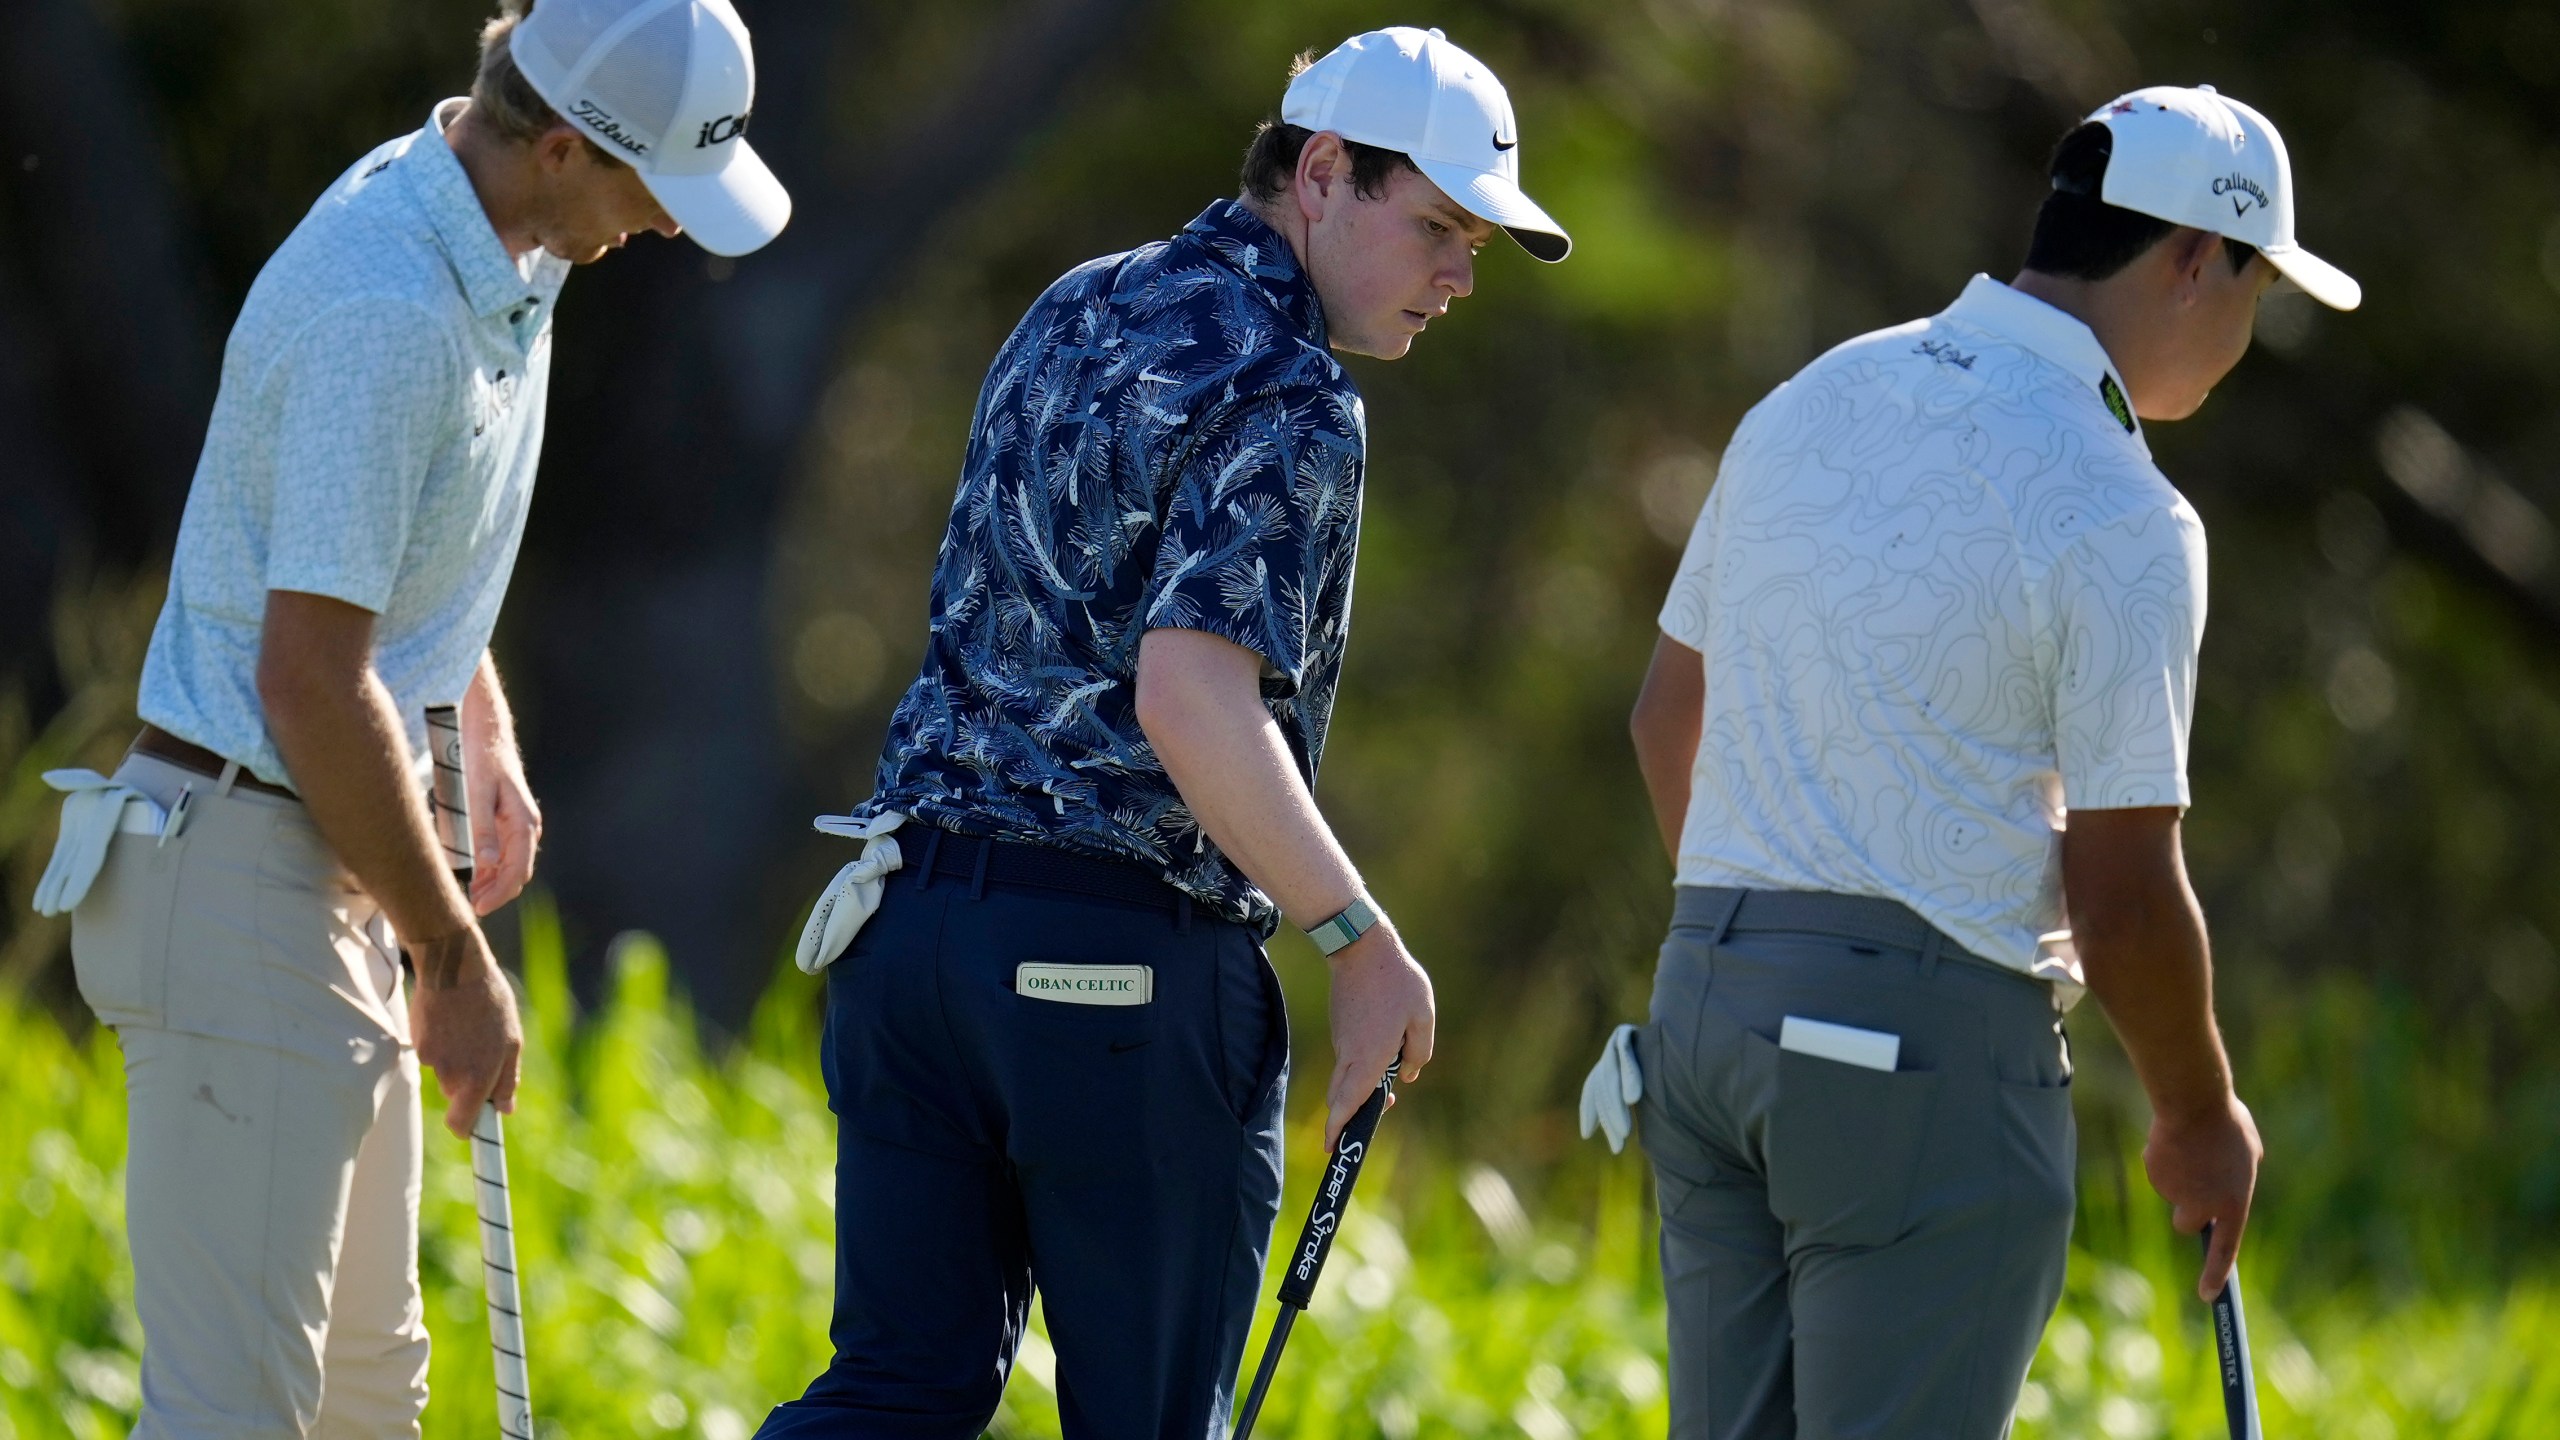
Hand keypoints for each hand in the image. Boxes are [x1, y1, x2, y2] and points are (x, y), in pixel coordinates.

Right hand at [407, 926, 524, 1137]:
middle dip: (467, 1082)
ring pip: (444, 1073)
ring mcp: (432, 1059)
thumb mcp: (512, 1039)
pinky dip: (440, 1043)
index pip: (462, 1123)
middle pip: (456, 1095)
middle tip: (481, 1050)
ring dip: (455, 1059)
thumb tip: (505, 1109)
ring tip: (467, 1028)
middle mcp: (452, 1073)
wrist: (453, 967)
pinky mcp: (417, 1043)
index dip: (466, 1131)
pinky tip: (450, 1020)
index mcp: (479, 1076)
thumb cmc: (490, 1003)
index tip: (470, 1133)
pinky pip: (431, 1054)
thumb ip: (507, 1078)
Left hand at [463, 716, 540, 915]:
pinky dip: (492, 868)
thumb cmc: (482, 761)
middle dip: (497, 892)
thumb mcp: (477, 796)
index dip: (499, 893)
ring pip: (512, 864)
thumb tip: (488, 865)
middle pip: (517, 872)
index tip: (478, 908)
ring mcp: (519, 824)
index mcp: (524, 823)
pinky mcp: (509, 820)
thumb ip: (483, 831)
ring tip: (471, 895)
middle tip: (471, 906)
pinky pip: (505, 852)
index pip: (517, 871)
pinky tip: (475, 875)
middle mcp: (527, 827)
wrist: (487, 733)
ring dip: (494, 882)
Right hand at [1322, 922, 1434, 1150]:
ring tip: (1390, 1090)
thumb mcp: (1422, 1015)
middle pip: (1340, 1097)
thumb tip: (1407, 1076)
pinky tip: (1385, 1054)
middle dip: (1348, 1118)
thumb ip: (1419, 1051)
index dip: (1339, 1127)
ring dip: (1359, 1091)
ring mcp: (1342, 1040)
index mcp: (1371, 1055)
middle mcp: (1350, 1053)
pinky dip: (1360, 1069)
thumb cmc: (1397, 980)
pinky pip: (1348, 1059)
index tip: (1333, 1148)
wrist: (1361, 946)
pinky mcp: (1341, 1028)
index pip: (1350, 1100)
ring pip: (1345, 1078)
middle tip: (1368, 1127)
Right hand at [2143, 1092, 2260, 1300]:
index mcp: (2234, 1203)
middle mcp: (2204, 1205)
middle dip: (2187, 1209)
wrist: (2193, 1101)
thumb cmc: (2227, 1123)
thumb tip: (2229, 1185)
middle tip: (2195, 1182)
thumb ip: (2240, 1175)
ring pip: (2172, 1194)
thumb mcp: (2248, 1153)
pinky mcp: (2155, 1174)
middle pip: (2187, 1223)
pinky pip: (2158, 1173)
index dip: (2215, 1276)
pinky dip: (2164, 1161)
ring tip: (2190, 1148)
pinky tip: (2174, 1140)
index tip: (2208, 1298)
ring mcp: (2176, 1192)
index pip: (2226, 1251)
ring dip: (2178, 1178)